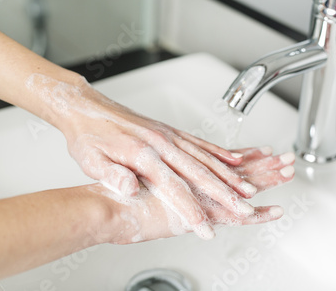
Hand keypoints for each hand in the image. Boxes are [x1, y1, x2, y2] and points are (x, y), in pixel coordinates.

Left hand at [38, 75, 285, 238]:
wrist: (87, 109)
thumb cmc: (88, 135)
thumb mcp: (90, 160)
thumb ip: (112, 175)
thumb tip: (131, 189)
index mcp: (142, 153)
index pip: (173, 186)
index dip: (191, 209)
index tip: (204, 227)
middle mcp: (161, 142)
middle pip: (199, 172)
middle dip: (224, 193)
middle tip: (243, 209)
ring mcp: (168, 135)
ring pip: (206, 157)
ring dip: (229, 175)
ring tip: (248, 189)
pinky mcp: (170, 131)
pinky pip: (201, 143)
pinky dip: (220, 153)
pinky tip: (234, 161)